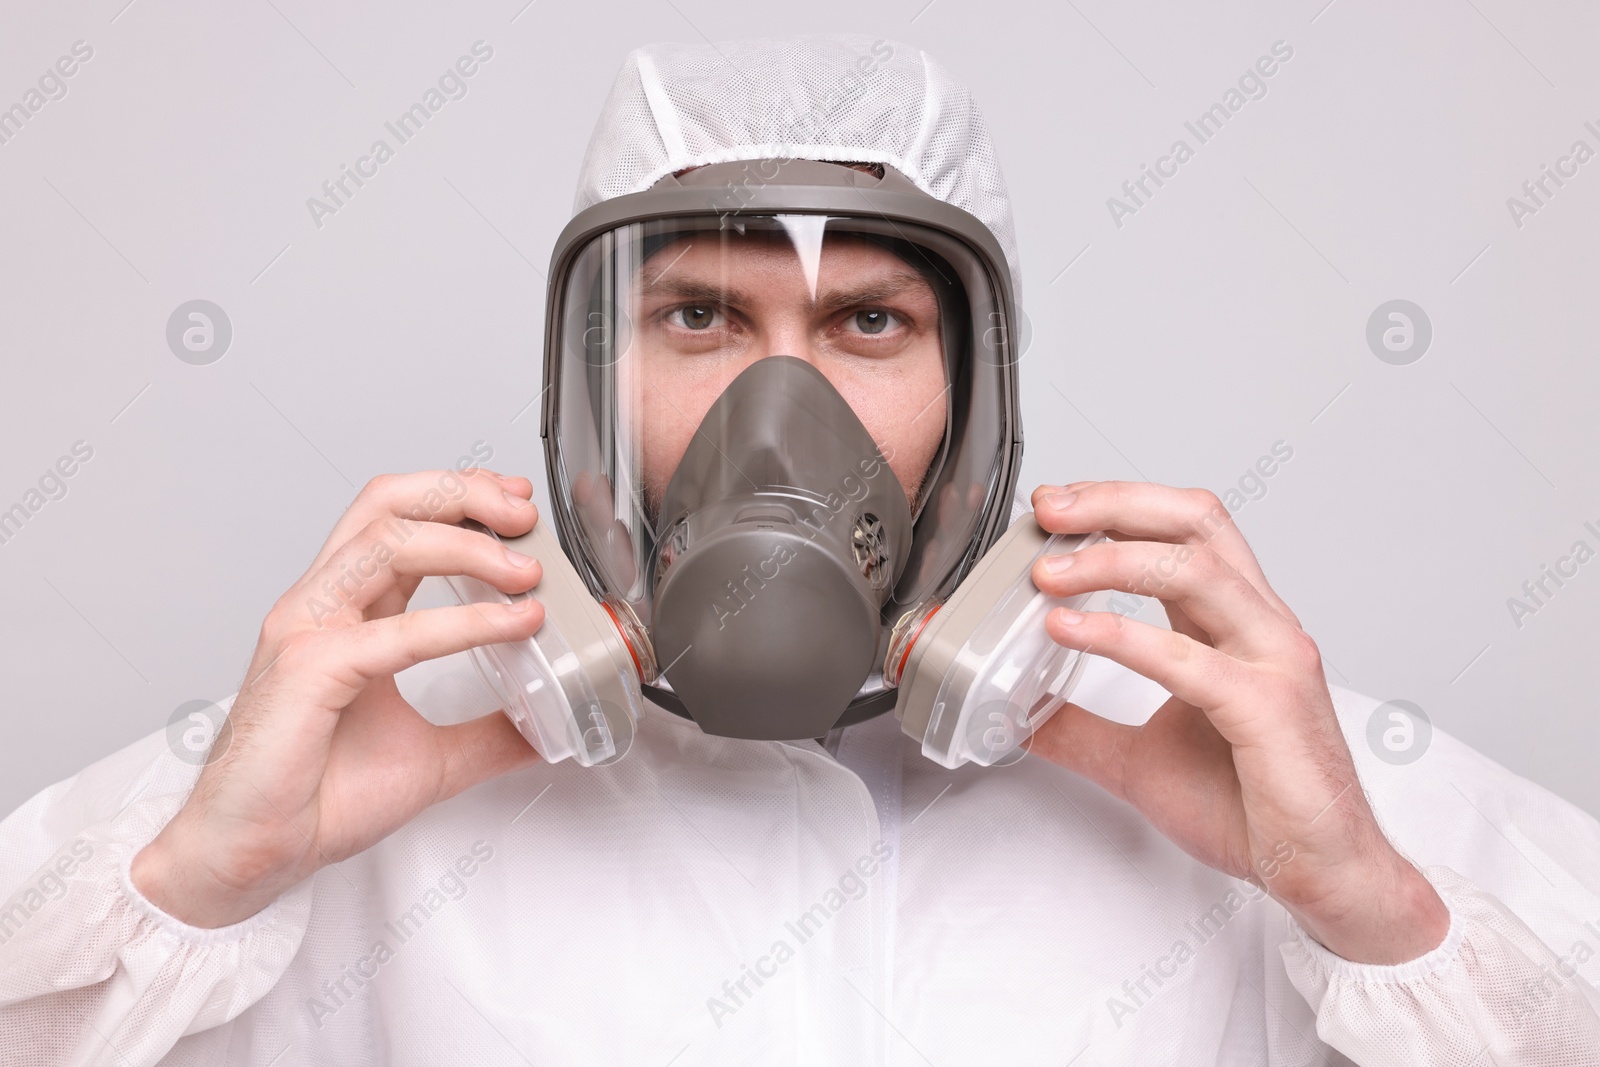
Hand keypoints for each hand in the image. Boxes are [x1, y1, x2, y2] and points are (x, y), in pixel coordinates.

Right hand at [131, 469, 546, 927]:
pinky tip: (513, 625)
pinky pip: (397, 629)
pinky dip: (466, 621)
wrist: (254, 854)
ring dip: (469, 545)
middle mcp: (321, 605)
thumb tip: (547, 729)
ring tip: (526, 573)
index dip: (458, 497)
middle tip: (525, 515)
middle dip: (463, 493)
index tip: (516, 505)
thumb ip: (489, 734)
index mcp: (343, 611)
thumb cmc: (315, 798)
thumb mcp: (432, 756)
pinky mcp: (310, 670)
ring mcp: (308, 629)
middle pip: (386, 503)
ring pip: (387, 541)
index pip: (398, 519)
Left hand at [1023, 481, 1448, 964]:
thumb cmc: (1256, 809)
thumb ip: (1081, 729)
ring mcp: (1272, 661)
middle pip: (1195, 524)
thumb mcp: (1140, 759)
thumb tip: (1015, 714)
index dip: (1120, 505)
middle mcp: (1261, 627)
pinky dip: (1121, 635)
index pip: (1184, 530)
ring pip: (1195, 571)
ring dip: (1111, 560)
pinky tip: (1069, 630)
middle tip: (1048, 509)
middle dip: (1116, 503)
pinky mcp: (1268, 708)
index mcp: (1237, 624)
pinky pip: (1189, 657)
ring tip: (1046, 572)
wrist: (1322, 874)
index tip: (1056, 508)